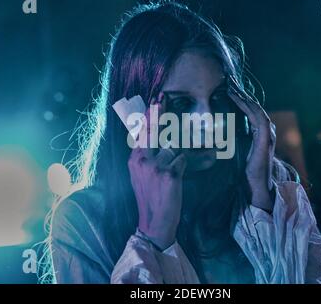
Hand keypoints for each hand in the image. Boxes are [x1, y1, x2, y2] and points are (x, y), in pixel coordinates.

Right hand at [128, 99, 186, 249]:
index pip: (141, 133)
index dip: (147, 117)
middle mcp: (142, 160)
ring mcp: (155, 166)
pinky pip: (183, 159)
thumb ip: (145, 157)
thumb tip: (157, 141)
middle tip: (161, 97)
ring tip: (175, 168)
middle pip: (153, 131)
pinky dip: (186, 165)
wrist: (154, 222)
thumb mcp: (140, 176)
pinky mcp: (170, 174)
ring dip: (179, 154)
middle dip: (158, 113)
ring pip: (173, 147)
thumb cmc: (151, 198)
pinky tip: (179, 176)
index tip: (152, 102)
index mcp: (134, 160)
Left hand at [228, 90, 276, 211]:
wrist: (256, 188)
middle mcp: (267, 131)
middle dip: (241, 94)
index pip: (250, 111)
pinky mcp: (266, 139)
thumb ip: (231, 141)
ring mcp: (268, 134)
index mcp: (260, 134)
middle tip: (228, 82)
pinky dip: (248, 106)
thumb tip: (214, 133)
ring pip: (256, 108)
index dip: (239, 99)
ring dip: (244, 96)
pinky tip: (237, 98)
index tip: (226, 89)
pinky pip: (258, 117)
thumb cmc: (245, 173)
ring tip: (231, 86)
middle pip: (253, 107)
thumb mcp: (236, 152)